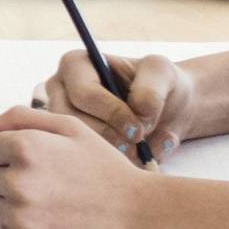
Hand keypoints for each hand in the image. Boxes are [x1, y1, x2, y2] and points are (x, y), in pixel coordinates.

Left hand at [0, 115, 172, 228]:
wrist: (138, 216)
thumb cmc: (104, 168)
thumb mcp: (71, 130)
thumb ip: (21, 119)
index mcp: (25, 148)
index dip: (16, 152)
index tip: (45, 161)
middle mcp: (18, 182)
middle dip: (17, 177)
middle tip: (56, 183)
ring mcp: (21, 216)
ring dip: (17, 204)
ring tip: (55, 203)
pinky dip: (25, 228)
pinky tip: (54, 223)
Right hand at [14, 44, 197, 166]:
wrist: (169, 109)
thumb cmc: (160, 84)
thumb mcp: (163, 73)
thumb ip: (151, 89)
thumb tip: (138, 113)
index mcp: (75, 65)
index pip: (84, 93)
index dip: (113, 113)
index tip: (139, 129)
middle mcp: (60, 92)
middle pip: (73, 122)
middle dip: (110, 135)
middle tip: (138, 143)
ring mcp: (61, 120)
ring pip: (75, 143)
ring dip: (110, 150)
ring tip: (138, 149)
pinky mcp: (70, 143)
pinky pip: (83, 158)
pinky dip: (111, 163)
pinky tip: (133, 156)